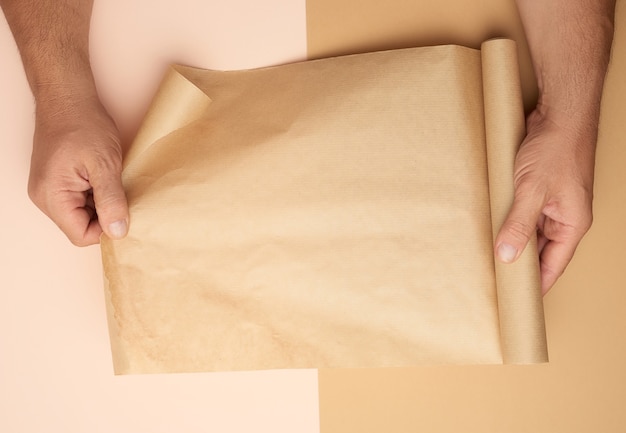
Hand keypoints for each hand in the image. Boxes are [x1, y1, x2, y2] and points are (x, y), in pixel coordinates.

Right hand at [27, 92, 128, 245]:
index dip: (106, 229)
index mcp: (52, 197)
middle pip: (81, 227)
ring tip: (114, 182)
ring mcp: (49, 189)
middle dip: (105, 216)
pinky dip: (96, 194)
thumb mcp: (105, 164)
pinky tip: (107, 179)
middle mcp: (45, 197)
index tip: (127, 214)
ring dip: (102, 204)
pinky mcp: (57, 181)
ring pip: (82, 214)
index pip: (81, 235)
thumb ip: (111, 200)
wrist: (68, 97)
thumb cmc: (83, 124)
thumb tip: (118, 232)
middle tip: (124, 194)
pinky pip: (79, 200)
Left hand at [495, 106, 595, 293]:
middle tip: (499, 281)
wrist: (559, 113)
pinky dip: (513, 222)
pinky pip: (527, 214)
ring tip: (492, 258)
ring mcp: (555, 203)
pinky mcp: (542, 190)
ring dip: (515, 241)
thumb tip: (506, 255)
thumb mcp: (531, 191)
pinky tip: (496, 228)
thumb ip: (518, 224)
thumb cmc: (555, 149)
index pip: (553, 266)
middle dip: (522, 265)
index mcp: (572, 224)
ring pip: (533, 233)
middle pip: (542, 251)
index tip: (519, 301)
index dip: (536, 284)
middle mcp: (566, 217)